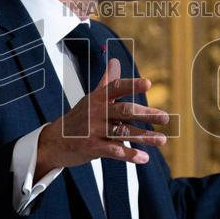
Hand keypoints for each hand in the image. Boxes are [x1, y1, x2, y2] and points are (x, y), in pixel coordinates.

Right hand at [35, 58, 169, 176]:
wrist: (54, 141)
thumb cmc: (77, 118)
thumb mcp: (91, 98)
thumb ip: (107, 82)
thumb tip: (115, 61)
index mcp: (98, 98)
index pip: (116, 88)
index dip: (132, 85)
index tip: (148, 83)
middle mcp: (96, 112)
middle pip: (124, 111)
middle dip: (146, 114)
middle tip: (165, 117)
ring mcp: (94, 130)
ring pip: (123, 132)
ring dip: (144, 137)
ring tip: (162, 140)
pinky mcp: (92, 147)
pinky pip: (114, 151)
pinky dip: (130, 155)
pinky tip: (144, 158)